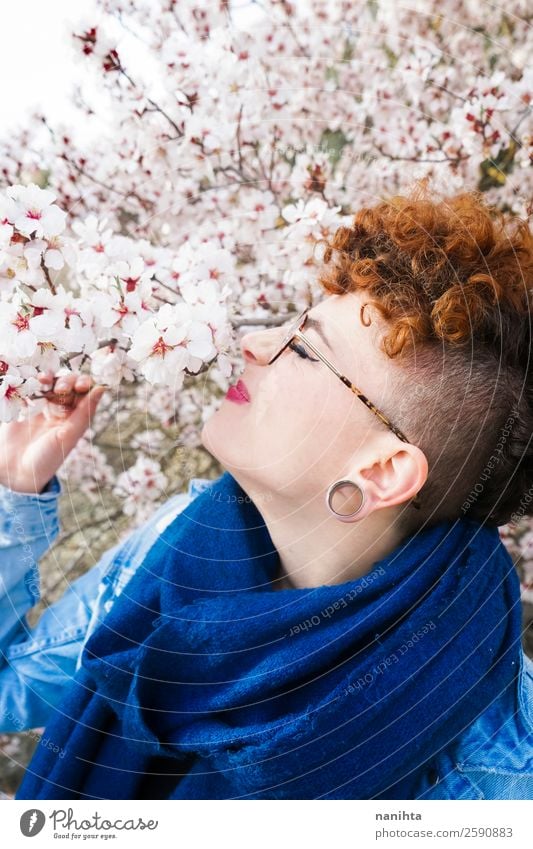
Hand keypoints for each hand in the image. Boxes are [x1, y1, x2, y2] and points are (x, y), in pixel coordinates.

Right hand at [0, 372, 105, 493]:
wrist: (16, 471)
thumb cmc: (47, 458)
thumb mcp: (68, 436)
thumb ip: (84, 412)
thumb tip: (102, 388)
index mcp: (76, 418)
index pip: (86, 393)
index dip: (85, 384)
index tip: (81, 385)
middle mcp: (62, 410)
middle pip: (70, 384)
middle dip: (68, 381)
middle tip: (61, 390)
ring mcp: (43, 406)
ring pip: (52, 382)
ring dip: (53, 378)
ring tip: (46, 382)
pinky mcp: (25, 405)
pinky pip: (33, 386)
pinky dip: (36, 380)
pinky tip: (37, 380)